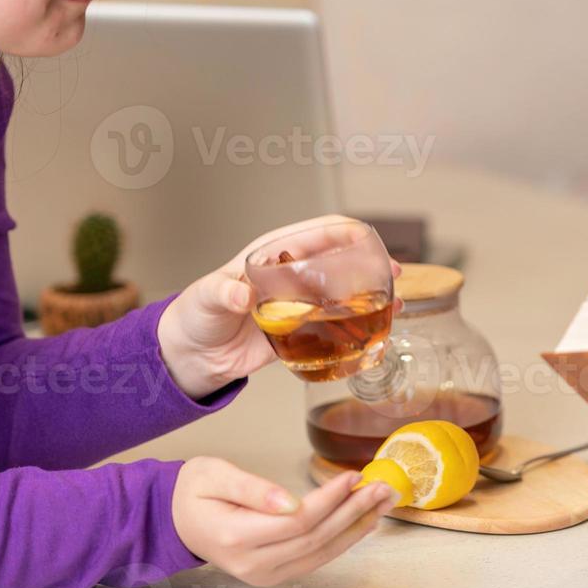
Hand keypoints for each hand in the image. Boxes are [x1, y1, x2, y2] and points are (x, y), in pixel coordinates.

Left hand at [156, 215, 402, 399]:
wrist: (193, 355)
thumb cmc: (196, 315)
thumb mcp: (207, 297)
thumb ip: (225, 293)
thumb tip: (242, 294)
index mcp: (273, 253)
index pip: (318, 232)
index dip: (347, 232)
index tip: (370, 241)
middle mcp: (292, 274)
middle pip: (340, 259)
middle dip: (370, 262)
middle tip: (392, 273)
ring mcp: (299, 303)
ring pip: (344, 292)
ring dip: (371, 295)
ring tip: (395, 303)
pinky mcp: (301, 331)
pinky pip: (335, 326)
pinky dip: (357, 327)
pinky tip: (376, 331)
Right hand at [171, 457, 399, 587]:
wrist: (176, 519)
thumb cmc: (195, 491)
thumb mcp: (215, 475)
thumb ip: (253, 489)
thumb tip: (289, 501)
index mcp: (235, 536)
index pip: (298, 520)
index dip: (330, 499)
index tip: (354, 476)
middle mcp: (251, 564)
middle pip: (315, 538)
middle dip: (353, 512)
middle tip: (383, 487)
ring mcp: (263, 575)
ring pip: (320, 553)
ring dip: (355, 528)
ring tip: (383, 503)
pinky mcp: (272, 575)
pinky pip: (314, 560)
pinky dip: (342, 541)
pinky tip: (362, 523)